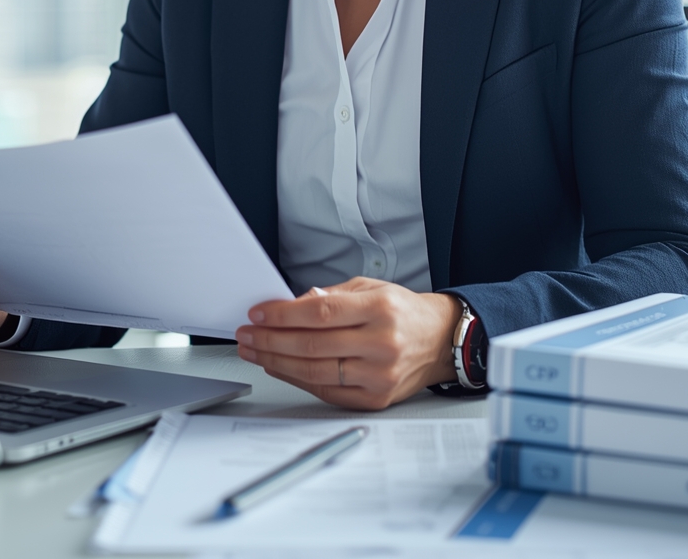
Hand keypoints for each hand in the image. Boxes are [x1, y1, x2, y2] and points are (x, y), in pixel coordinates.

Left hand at [235, 278, 458, 409]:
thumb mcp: (370, 288)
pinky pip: (326, 391)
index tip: (258, 314)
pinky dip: (297, 379)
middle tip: (247, 334)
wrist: (440, 341)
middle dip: (271, 339)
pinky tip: (280, 366)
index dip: (283, 314)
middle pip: (313, 344)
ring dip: (277, 361)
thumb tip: (289, 308)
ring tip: (255, 351)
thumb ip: (330, 296)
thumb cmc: (403, 312)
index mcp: (381, 309)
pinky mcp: (375, 399)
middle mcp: (383, 343)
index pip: (321, 312)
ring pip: (315, 371)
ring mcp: (380, 375)